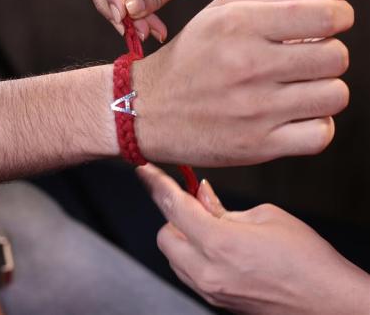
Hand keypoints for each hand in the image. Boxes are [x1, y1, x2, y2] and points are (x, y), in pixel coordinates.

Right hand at [133, 0, 351, 166]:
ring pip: (334, 96)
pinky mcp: (257, 146)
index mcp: (240, 26)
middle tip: (304, 61)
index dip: (338, 19)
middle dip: (328, 55)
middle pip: (336, 57)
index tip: (325, 26)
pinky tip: (294, 116)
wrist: (147, 109)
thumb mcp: (219, 13)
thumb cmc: (187, 58)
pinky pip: (320, 135)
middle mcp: (249, 66)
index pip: (328, 17)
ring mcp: (255, 110)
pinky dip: (315, 125)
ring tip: (297, 88)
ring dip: (322, 90)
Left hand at [137, 164, 369, 314]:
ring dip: (183, 236)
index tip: (145, 171)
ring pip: (174, 256)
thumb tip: (201, 195)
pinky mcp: (217, 302)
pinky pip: (189, 272)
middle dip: (173, 216)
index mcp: (220, 243)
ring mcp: (211, 291)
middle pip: (164, 236)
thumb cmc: (305, 257)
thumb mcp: (265, 217)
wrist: (329, 304)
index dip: (157, 184)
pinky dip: (193, 254)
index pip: (174, 207)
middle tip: (197, 204)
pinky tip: (216, 246)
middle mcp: (208, 272)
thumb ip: (223, 208)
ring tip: (211, 225)